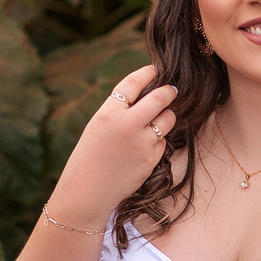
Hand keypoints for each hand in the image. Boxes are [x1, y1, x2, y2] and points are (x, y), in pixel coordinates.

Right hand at [51, 64, 177, 225]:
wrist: (88, 191)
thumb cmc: (90, 156)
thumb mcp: (98, 126)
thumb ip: (119, 110)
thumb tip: (148, 94)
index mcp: (108, 112)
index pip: (133, 83)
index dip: (147, 73)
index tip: (154, 70)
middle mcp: (127, 125)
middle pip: (160, 98)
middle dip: (169, 91)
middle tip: (172, 89)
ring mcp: (142, 143)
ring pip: (167, 119)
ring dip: (166, 116)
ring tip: (157, 120)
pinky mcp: (152, 159)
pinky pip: (162, 142)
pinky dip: (157, 142)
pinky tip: (142, 150)